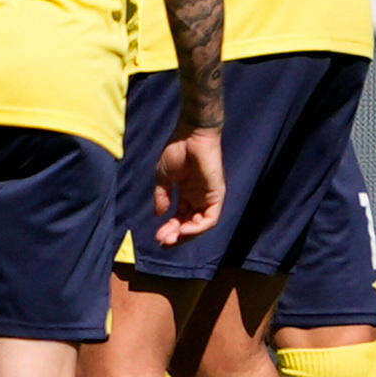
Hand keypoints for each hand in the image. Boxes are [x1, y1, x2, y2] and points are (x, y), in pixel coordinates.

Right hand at [153, 125, 225, 245]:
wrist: (190, 135)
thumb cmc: (177, 150)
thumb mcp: (163, 178)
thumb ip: (162, 196)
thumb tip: (159, 215)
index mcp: (187, 194)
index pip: (180, 218)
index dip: (169, 229)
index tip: (158, 236)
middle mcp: (199, 198)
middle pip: (189, 225)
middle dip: (176, 235)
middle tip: (163, 241)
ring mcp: (208, 197)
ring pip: (200, 225)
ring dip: (186, 235)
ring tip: (171, 238)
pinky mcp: (217, 195)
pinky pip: (210, 219)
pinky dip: (198, 228)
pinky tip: (184, 230)